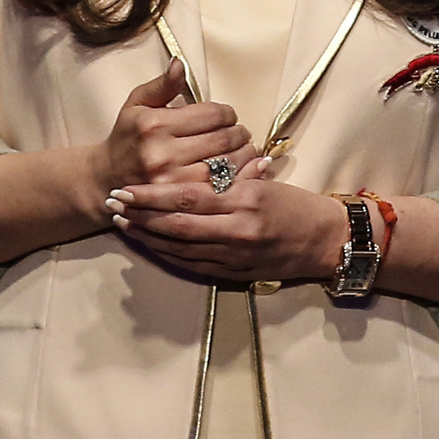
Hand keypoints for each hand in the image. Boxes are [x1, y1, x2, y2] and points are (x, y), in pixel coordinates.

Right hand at [102, 61, 247, 192]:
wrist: (105, 178)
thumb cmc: (127, 137)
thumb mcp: (137, 104)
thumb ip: (162, 85)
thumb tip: (180, 64)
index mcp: (155, 125)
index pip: (212, 114)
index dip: (228, 113)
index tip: (228, 116)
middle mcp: (162, 154)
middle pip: (222, 140)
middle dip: (239, 134)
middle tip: (241, 133)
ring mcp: (171, 182)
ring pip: (225, 167)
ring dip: (242, 157)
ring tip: (242, 150)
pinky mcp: (177, 202)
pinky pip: (219, 189)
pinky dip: (235, 179)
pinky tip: (238, 172)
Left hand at [106, 154, 350, 286]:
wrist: (325, 242)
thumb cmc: (296, 205)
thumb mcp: (265, 182)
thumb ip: (230, 177)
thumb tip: (194, 164)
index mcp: (244, 201)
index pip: (187, 198)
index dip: (152, 195)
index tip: (126, 188)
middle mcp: (236, 231)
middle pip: (176, 226)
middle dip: (140, 216)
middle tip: (113, 205)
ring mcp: (233, 256)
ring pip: (179, 248)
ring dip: (147, 237)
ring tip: (123, 224)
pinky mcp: (233, 274)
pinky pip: (191, 265)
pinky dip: (167, 255)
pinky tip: (150, 245)